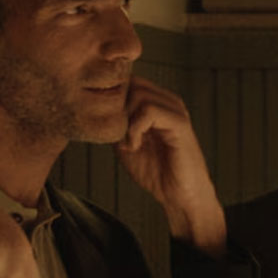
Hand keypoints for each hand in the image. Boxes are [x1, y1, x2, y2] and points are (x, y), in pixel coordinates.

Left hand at [115, 77, 225, 254]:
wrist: (179, 196)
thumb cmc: (157, 172)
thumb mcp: (126, 143)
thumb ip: (116, 124)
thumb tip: (98, 110)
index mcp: (158, 104)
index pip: (130, 82)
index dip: (113, 100)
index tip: (110, 128)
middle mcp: (168, 102)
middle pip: (132, 83)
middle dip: (117, 109)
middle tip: (118, 136)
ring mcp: (176, 110)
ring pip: (139, 93)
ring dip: (125, 120)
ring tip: (128, 143)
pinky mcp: (179, 123)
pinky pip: (149, 111)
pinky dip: (135, 129)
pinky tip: (135, 146)